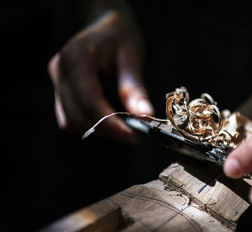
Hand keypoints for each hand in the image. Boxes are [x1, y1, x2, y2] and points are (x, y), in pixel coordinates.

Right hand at [48, 10, 152, 142]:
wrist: (105, 24)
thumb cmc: (120, 35)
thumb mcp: (132, 56)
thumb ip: (134, 87)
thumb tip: (144, 116)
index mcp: (76, 58)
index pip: (89, 102)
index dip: (111, 124)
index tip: (133, 137)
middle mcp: (60, 71)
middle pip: (78, 116)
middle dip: (107, 130)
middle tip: (135, 134)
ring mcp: (57, 82)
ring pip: (71, 122)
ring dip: (99, 131)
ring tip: (125, 127)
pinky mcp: (60, 91)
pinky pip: (71, 118)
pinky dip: (92, 125)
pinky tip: (112, 121)